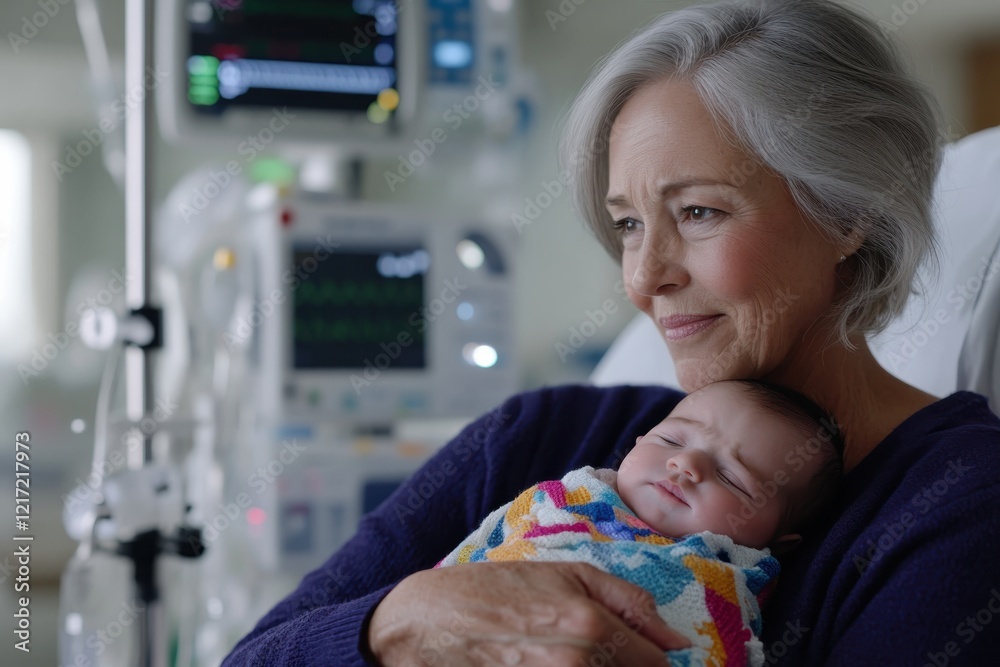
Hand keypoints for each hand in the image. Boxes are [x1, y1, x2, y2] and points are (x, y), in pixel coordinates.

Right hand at [367, 561, 690, 665]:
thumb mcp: (565, 574)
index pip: (656, 664)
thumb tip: (675, 640)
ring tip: (560, 655)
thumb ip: (628, 601)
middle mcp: (577, 665)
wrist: (425, 622)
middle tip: (587, 650)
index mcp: (592, 626)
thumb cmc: (495, 590)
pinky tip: (546, 664)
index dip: (653, 659)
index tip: (636, 654)